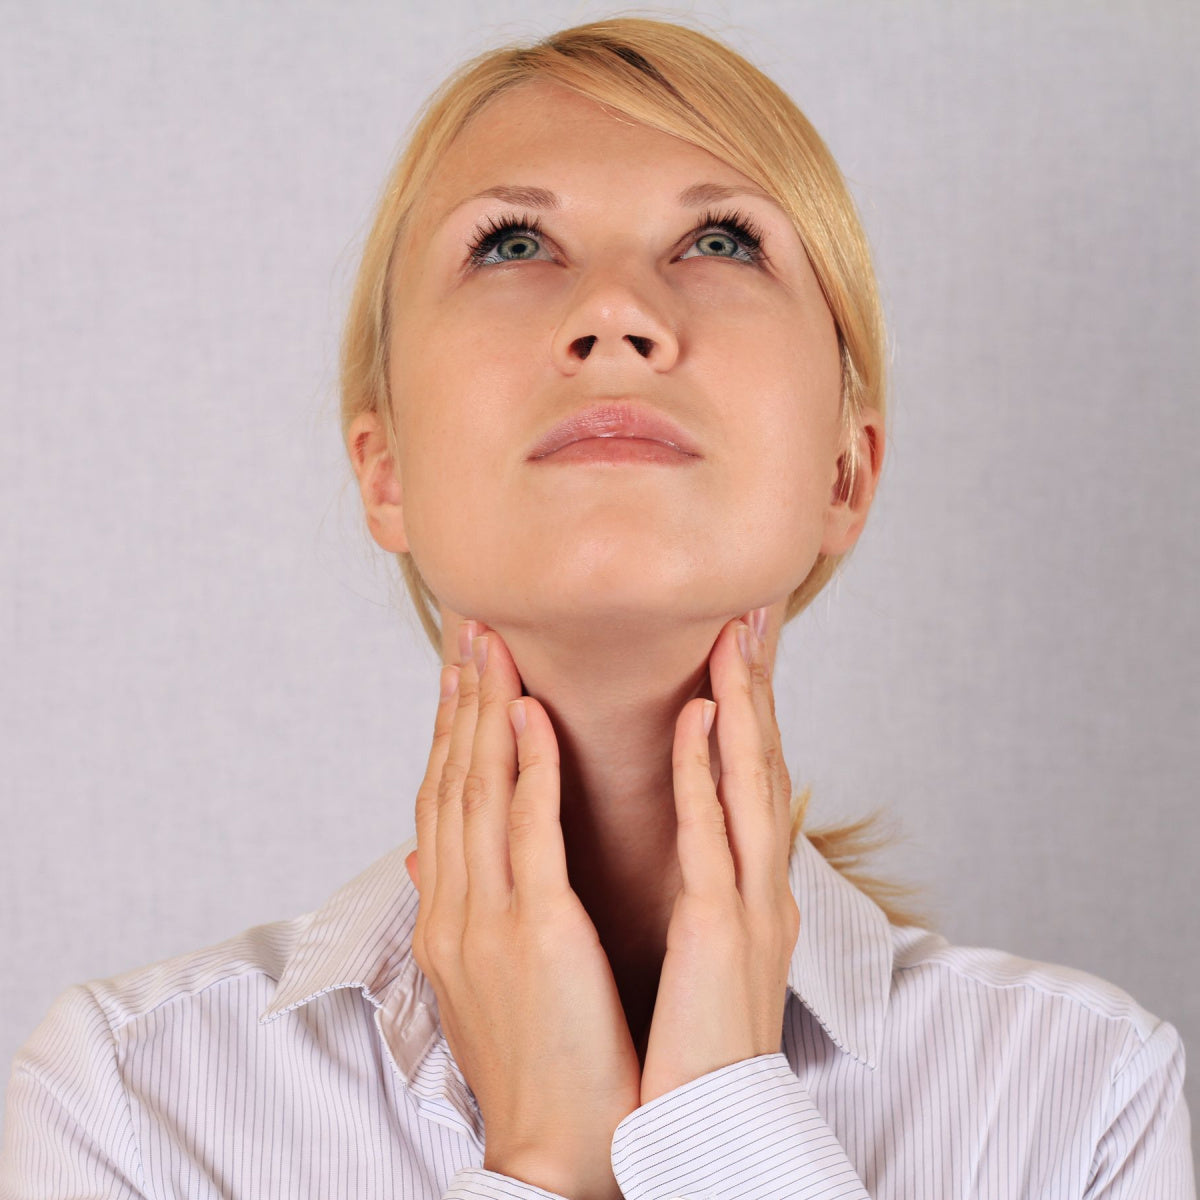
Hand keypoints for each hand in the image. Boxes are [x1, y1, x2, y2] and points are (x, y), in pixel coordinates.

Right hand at [401, 622, 638, 1199]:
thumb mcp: (482, 980)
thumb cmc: (537, 1061)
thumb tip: (431, 860)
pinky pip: (527, 832)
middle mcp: (451, 909)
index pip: (440, 805)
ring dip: (485, 713)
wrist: (555, 1152)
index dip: (447, 734)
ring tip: (493, 650)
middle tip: (470, 635)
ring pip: (477, 792)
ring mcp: (486, 919)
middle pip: (450, 783)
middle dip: (460, 704)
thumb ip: (461, 910)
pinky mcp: (535, 933)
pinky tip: (531, 716)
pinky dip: (526, 766)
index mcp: (445, 918)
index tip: (459, 678)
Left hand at [639, 613, 800, 1105]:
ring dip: (745, 699)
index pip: (744, 778)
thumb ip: (686, 887)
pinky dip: (710, 767)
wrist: (696, 1129)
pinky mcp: (721, 928)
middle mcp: (758, 883)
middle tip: (751, 609)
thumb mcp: (691, 952)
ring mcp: (747, 902)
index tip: (732, 646)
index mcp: (744, 887)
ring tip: (737, 630)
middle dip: (756, 682)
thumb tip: (673, 840)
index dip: (743, 707)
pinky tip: (704, 713)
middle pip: (760, 760)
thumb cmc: (683, 1043)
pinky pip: (713, 831)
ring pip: (749, 778)